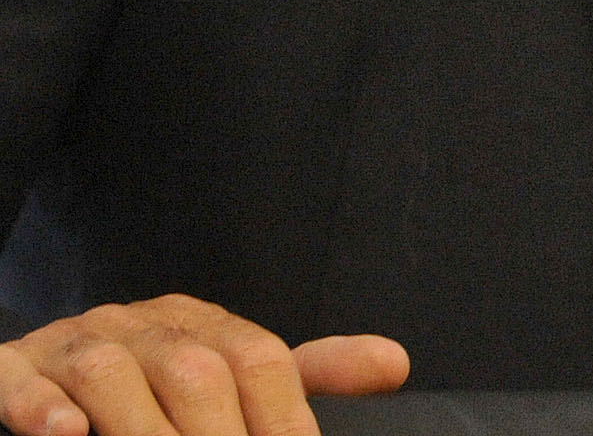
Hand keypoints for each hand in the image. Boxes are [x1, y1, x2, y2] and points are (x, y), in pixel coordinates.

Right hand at [0, 295, 408, 435]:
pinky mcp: (14, 371)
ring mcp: (74, 345)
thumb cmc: (148, 391)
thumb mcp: (228, 381)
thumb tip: (396, 362)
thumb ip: (304, 378)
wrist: (47, 377)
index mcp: (200, 325)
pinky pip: (21, 380)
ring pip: (110, 373)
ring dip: (140, 430)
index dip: (284, 420)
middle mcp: (141, 325)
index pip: (258, 360)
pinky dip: (42, 409)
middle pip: (194, 369)